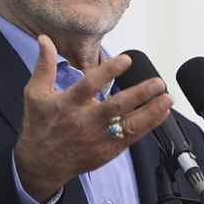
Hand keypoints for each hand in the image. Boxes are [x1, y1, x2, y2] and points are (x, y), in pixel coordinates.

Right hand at [13, 35, 172, 201]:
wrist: (41, 164)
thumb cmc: (40, 126)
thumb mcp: (35, 94)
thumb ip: (44, 66)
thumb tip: (45, 39)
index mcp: (68, 105)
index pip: (90, 85)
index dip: (108, 72)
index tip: (126, 59)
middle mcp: (86, 122)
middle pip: (116, 107)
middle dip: (139, 94)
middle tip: (158, 82)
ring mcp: (99, 138)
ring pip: (129, 125)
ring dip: (151, 111)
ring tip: (167, 98)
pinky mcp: (108, 150)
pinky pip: (133, 137)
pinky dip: (150, 125)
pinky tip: (163, 113)